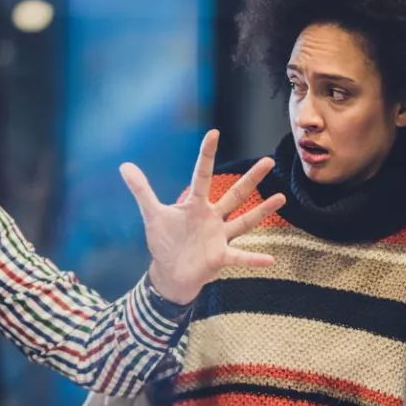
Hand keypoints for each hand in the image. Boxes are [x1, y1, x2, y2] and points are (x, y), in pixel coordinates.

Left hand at [122, 129, 284, 304]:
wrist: (170, 272)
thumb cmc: (165, 242)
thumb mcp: (152, 215)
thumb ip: (142, 190)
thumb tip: (124, 165)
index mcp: (196, 206)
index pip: (202, 176)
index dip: (206, 155)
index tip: (214, 133)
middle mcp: (212, 218)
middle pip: (234, 195)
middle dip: (251, 179)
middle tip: (269, 160)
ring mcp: (219, 237)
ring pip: (244, 221)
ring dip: (262, 211)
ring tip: (281, 198)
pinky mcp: (220, 257)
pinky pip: (240, 257)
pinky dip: (253, 259)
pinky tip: (269, 260)